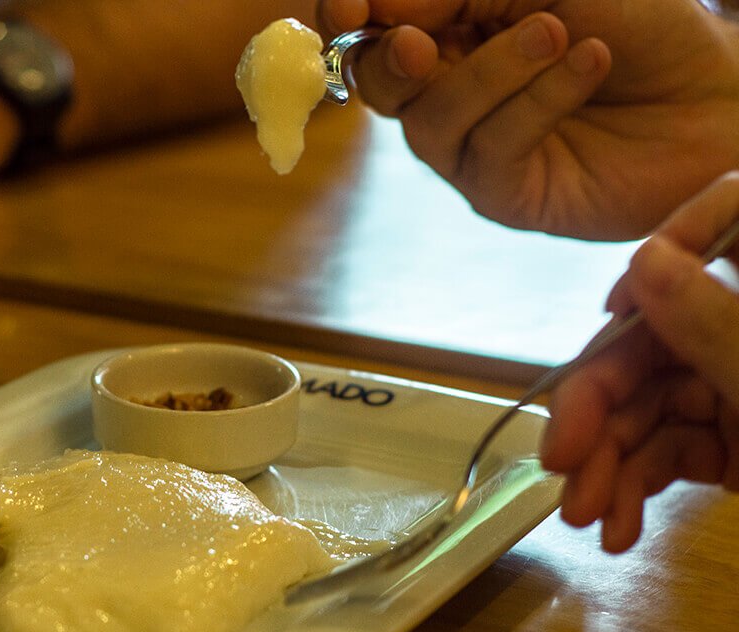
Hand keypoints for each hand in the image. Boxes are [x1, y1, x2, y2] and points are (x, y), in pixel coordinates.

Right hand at [316, 0, 738, 239]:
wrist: (718, 90)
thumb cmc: (642, 22)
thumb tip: (371, 7)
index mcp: (449, 33)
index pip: (369, 28)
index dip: (347, 18)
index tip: (350, 8)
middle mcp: (449, 93)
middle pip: (377, 83)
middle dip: (395, 60)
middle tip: (427, 39)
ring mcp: (473, 150)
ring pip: (431, 120)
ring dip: (493, 72)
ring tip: (558, 34)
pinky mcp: (506, 196)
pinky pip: (490, 152)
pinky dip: (536, 103)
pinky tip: (588, 64)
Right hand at [540, 171, 738, 551]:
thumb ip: (720, 325)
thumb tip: (645, 258)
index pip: (722, 225)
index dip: (660, 265)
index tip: (613, 313)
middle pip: (659, 338)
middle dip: (604, 408)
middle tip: (563, 467)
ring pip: (653, 404)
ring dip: (610, 463)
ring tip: (586, 518)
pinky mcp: (735, 444)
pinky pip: (670, 451)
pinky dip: (637, 488)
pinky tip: (618, 528)